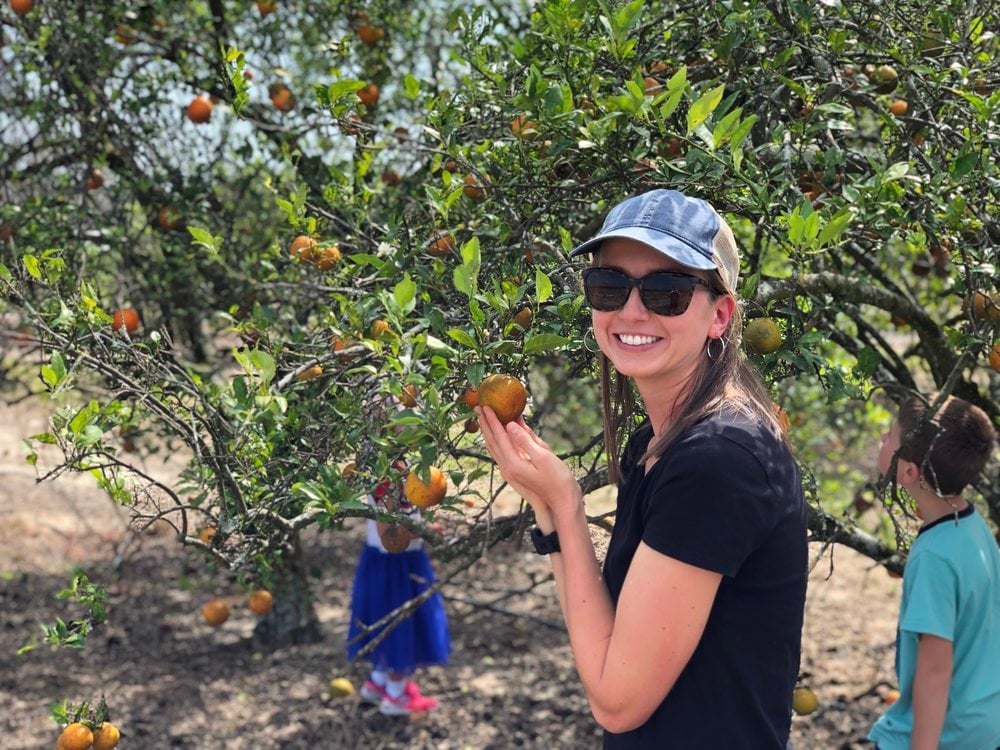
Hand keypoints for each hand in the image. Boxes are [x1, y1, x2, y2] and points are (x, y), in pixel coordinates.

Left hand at [476, 406, 581, 524]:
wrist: (562, 503)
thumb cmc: (558, 480)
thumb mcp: (544, 457)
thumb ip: (525, 441)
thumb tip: (510, 425)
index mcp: (514, 464)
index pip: (499, 437)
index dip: (492, 420)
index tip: (485, 405)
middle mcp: (508, 468)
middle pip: (492, 442)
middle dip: (485, 424)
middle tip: (477, 408)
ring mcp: (510, 472)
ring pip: (495, 448)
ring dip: (489, 432)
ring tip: (484, 419)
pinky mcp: (515, 473)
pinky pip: (502, 453)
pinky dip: (498, 440)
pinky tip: (500, 435)